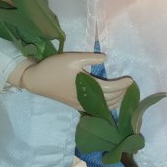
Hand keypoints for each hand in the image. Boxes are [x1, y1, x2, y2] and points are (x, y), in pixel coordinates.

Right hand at [10, 53, 133, 110]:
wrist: (36, 80)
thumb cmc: (54, 68)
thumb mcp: (73, 58)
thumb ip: (91, 58)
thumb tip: (105, 58)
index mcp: (88, 87)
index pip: (111, 89)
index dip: (122, 85)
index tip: (130, 80)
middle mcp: (86, 99)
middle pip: (110, 99)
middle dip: (122, 93)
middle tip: (128, 84)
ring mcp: (81, 104)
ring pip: (104, 106)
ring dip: (116, 100)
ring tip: (122, 91)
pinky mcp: (76, 105)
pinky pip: (97, 107)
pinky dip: (106, 104)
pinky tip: (109, 98)